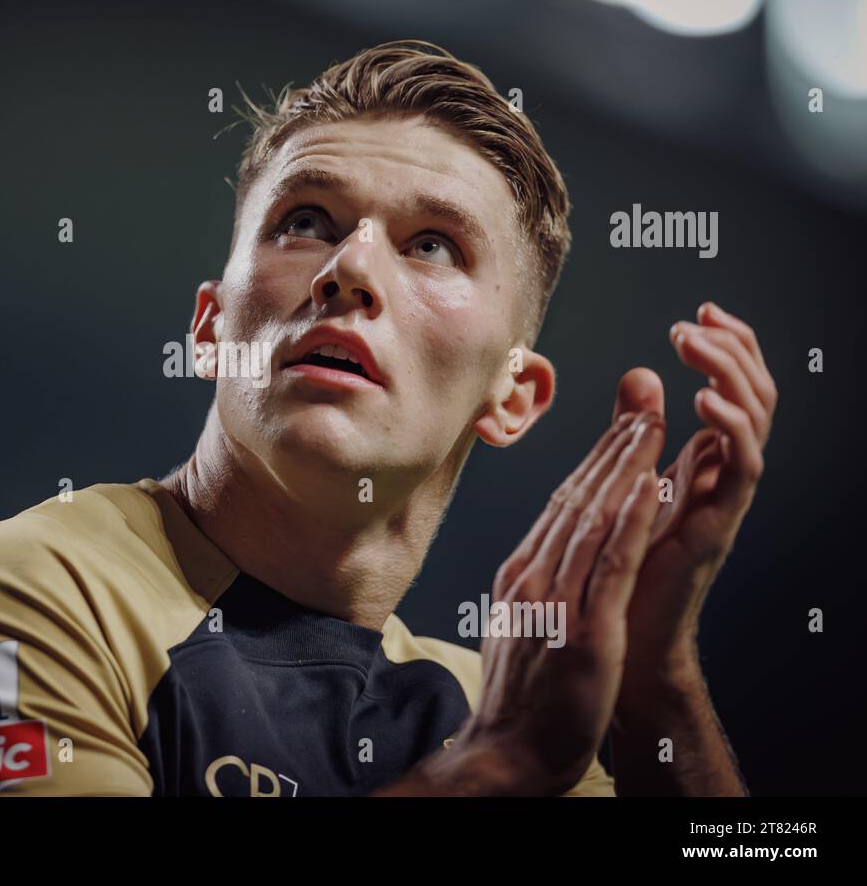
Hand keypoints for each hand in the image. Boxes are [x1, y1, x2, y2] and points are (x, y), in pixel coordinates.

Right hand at [378, 410, 665, 794]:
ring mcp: (557, 600)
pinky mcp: (586, 628)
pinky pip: (611, 562)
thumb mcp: (514, 625)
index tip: (618, 430)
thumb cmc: (517, 696)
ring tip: (650, 425)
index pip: (560, 506)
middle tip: (642, 406)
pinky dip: (630, 518)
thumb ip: (528, 585)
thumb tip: (538, 556)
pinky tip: (647, 484)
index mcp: (519, 574)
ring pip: (594, 518)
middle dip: (612, 449)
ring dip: (624, 466)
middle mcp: (534, 576)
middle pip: (577, 499)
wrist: (506, 750)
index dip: (593, 463)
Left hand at [610, 302, 776, 708]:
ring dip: (731, 376)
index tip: (700, 311)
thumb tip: (640, 374)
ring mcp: (725, 498)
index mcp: (703, 458)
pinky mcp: (717, 524)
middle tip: (695, 322)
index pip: (734, 388)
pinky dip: (731, 429)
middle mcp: (722, 474)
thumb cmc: (621, 563)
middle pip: (755, 395)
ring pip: (756, 422)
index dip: (727, 346)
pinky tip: (704, 402)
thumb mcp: (627, 481)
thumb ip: (635, 431)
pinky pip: (741, 469)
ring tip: (697, 348)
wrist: (620, 638)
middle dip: (732, 349)